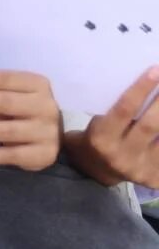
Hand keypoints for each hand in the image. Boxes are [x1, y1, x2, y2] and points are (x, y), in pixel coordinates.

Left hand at [0, 70, 60, 169]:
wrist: (50, 139)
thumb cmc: (20, 111)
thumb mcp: (9, 96)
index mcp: (36, 84)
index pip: (0, 78)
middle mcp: (46, 106)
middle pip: (0, 102)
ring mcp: (47, 132)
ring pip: (3, 130)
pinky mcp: (42, 155)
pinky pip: (7, 155)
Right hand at [71, 66, 158, 187]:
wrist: (96, 171)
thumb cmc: (95, 137)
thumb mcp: (97, 122)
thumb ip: (117, 110)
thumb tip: (148, 85)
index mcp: (102, 138)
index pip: (124, 109)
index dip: (141, 89)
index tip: (155, 70)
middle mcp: (121, 155)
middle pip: (150, 125)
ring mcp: (140, 169)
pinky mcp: (154, 179)